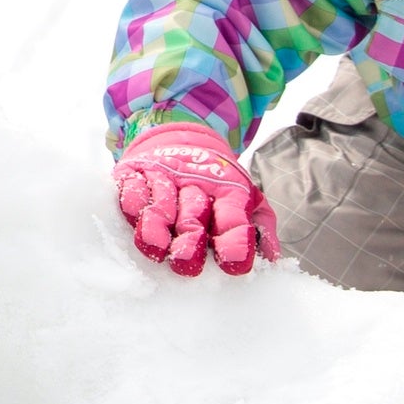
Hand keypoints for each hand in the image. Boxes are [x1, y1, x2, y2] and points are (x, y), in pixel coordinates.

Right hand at [113, 122, 276, 277]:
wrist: (179, 139)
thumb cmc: (215, 185)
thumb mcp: (247, 199)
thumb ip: (260, 228)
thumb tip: (273, 258)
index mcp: (228, 191)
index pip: (233, 217)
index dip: (234, 240)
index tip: (235, 263)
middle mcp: (195, 183)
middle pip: (193, 213)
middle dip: (190, 238)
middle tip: (187, 263)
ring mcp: (163, 176)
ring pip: (160, 201)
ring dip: (156, 225)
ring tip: (156, 248)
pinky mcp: (135, 172)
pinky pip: (131, 186)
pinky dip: (131, 200)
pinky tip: (131, 215)